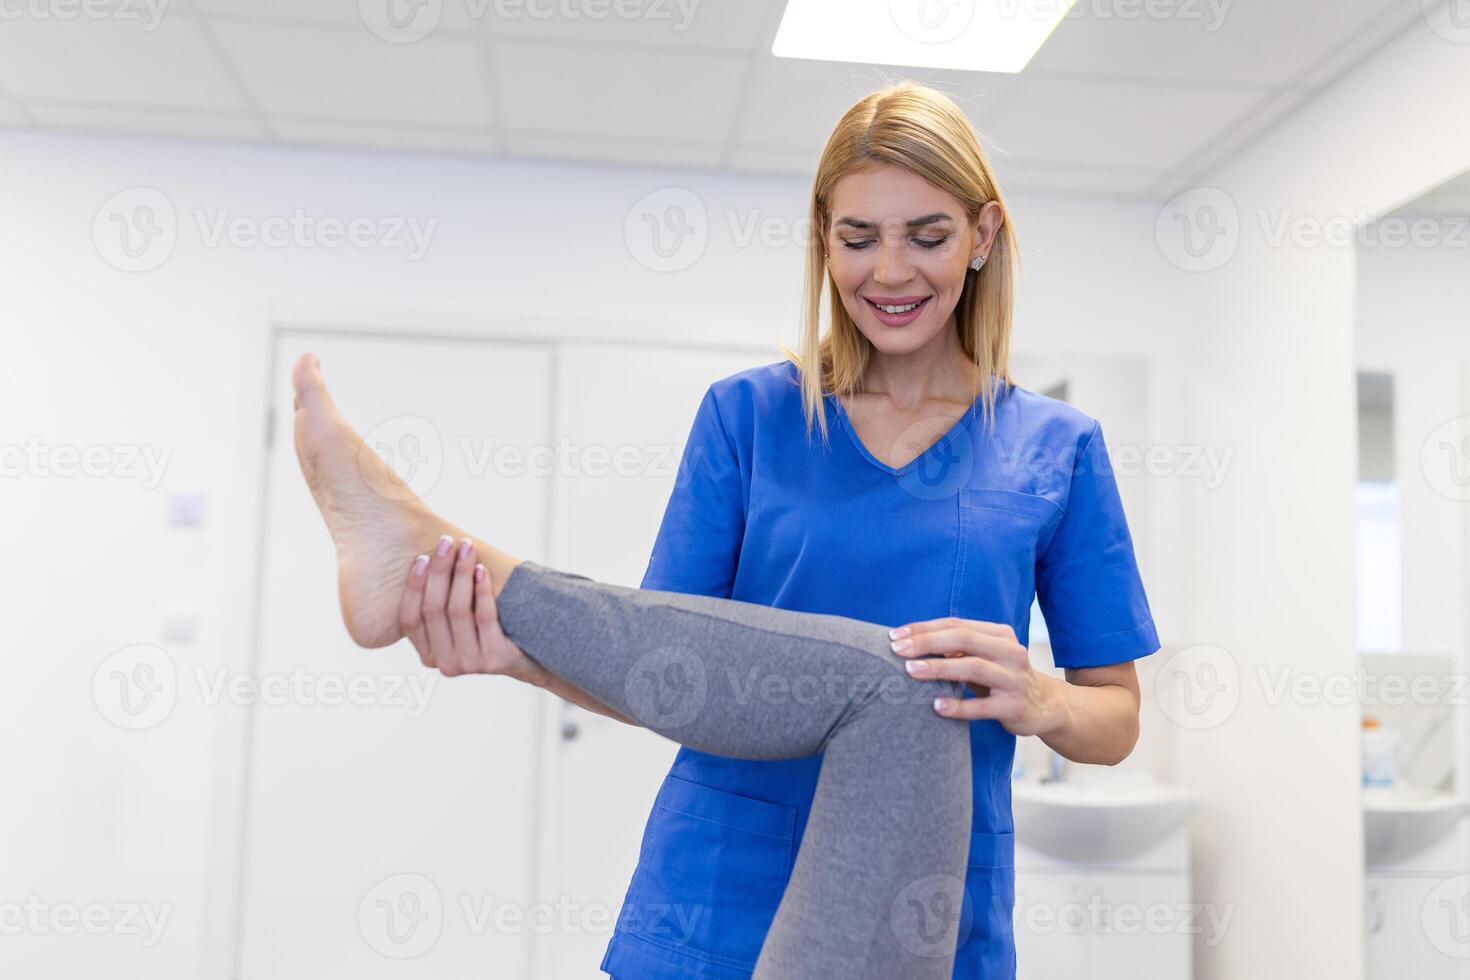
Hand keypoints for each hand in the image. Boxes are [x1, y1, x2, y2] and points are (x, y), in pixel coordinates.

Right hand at [397, 534, 546, 683]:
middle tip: (446, 542)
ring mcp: (469, 663)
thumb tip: (429, 557)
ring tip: (466, 548)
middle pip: (434, 610)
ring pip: (458, 610)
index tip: (422, 558)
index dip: (414, 587)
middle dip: (439, 571)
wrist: (527, 656)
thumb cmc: (486, 629)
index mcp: (428, 655)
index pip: (409, 620)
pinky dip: (481, 589)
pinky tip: (482, 569)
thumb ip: (439, 605)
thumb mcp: (458, 624)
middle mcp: (445, 663)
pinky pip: (484, 617)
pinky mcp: (494, 659)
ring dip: (460, 574)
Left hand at [887, 616, 1068, 736]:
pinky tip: (937, 706)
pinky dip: (959, 706)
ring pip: (973, 668)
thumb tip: (911, 643)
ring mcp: (1014, 680)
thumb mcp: (986, 656)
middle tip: (897, 650)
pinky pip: (983, 706)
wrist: (1045, 706)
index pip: (957, 624)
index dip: (924, 628)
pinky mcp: (1014, 707)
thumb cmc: (1003, 676)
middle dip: (927, 643)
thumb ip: (957, 648)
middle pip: (964, 640)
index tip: (895, 635)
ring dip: (939, 669)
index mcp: (1001, 635)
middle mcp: (1010, 652)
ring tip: (910, 671)